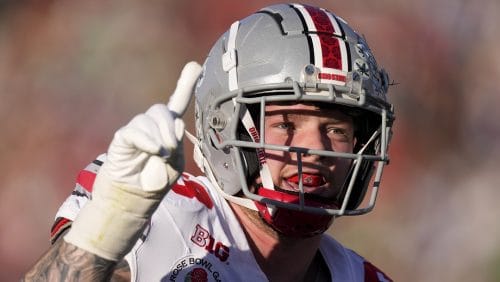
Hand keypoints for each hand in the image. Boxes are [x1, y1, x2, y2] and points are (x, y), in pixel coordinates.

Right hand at [65, 62, 201, 260]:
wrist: (133, 200)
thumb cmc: (154, 183)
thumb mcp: (174, 165)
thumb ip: (177, 144)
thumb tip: (178, 121)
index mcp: (168, 131)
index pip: (177, 103)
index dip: (185, 84)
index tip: (196, 65)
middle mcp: (152, 127)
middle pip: (162, 110)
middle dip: (169, 127)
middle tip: (170, 148)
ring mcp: (136, 132)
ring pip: (149, 118)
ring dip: (159, 136)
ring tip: (160, 154)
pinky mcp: (122, 139)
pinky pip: (134, 131)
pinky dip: (147, 140)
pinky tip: (153, 151)